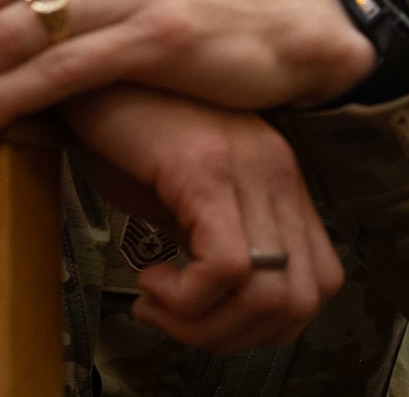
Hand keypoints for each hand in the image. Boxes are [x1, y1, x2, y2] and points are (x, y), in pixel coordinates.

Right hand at [66, 86, 344, 352]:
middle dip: (237, 336)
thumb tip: (215, 306)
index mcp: (279, 179)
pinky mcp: (208, 167)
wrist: (88, 71)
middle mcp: (277, 172)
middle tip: (178, 321)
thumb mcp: (182, 195)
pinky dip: (187, 297)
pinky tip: (149, 277)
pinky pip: (226, 265)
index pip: (320, 280)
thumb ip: (212, 240)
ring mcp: (249, 167)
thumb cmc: (126, 129)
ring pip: (270, 293)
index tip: (210, 319)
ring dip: (206, 322)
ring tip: (158, 302)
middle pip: (304, 298)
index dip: (269, 324)